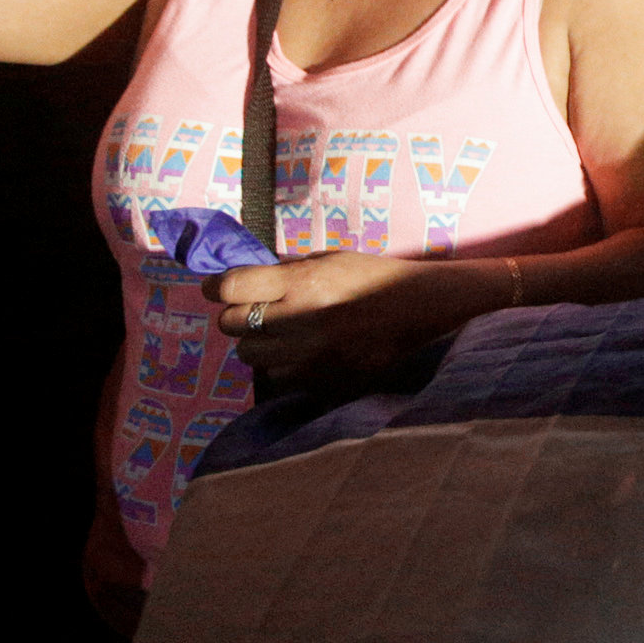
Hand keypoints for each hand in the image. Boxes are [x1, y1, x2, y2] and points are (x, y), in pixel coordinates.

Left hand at [206, 251, 503, 392]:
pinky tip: (305, 356)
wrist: (427, 311)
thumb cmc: (377, 278)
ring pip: (251, 356)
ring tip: (284, 335)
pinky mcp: (322, 381)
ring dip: (260, 344)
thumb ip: (286, 271)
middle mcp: (301, 320)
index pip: (232, 287)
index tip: (217, 287)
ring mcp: (311, 356)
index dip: (217, 286)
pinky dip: (285, 368)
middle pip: (232, 325)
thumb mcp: (332, 261)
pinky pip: (279, 379)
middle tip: (257, 310)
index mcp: (303, 282)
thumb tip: (241, 279)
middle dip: (239, 316)